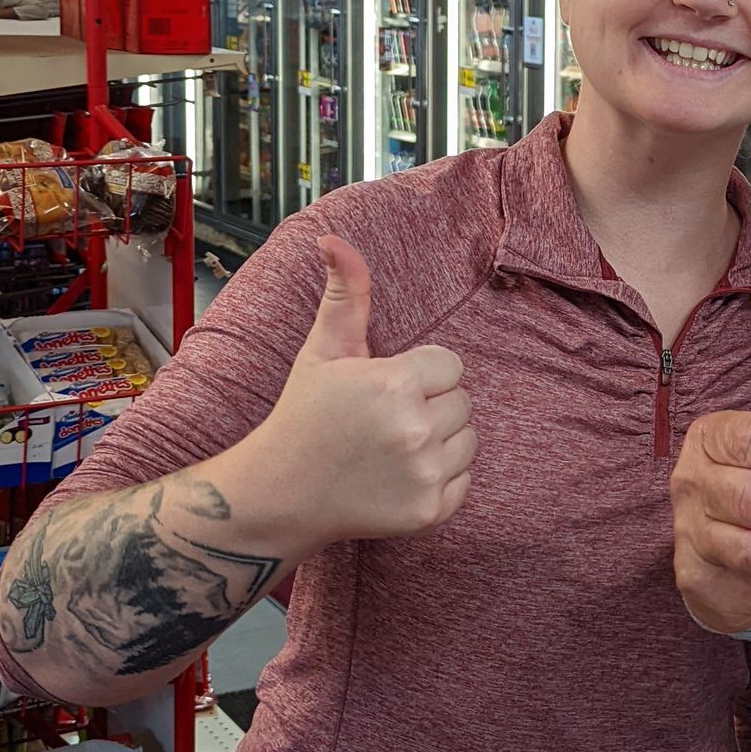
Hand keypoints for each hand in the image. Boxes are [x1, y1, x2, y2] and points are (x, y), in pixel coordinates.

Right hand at [219, 237, 476, 556]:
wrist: (281, 493)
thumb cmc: (305, 415)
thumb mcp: (323, 351)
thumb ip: (345, 295)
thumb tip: (334, 240)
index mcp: (395, 383)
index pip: (451, 365)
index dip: (419, 374)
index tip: (384, 389)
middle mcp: (415, 429)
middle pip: (462, 401)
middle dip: (430, 405)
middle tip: (384, 420)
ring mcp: (424, 474)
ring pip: (469, 440)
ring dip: (440, 441)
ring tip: (392, 446)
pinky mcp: (429, 512)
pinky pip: (464, 480)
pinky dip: (440, 479)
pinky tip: (398, 476)